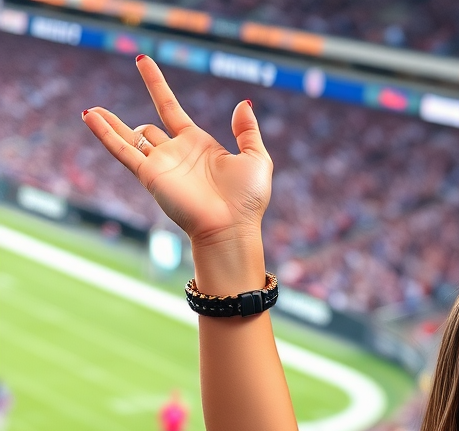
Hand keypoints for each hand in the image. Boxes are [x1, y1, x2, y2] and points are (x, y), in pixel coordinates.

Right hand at [82, 56, 271, 247]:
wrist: (232, 227)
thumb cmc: (247, 200)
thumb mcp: (256, 159)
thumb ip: (248, 131)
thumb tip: (242, 104)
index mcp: (198, 146)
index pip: (170, 108)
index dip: (156, 85)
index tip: (141, 60)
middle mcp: (176, 154)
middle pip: (146, 131)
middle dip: (128, 125)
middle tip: (103, 110)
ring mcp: (161, 165)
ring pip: (129, 138)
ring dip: (109, 124)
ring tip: (90, 111)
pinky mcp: (150, 176)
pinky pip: (122, 150)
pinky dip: (105, 134)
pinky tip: (89, 117)